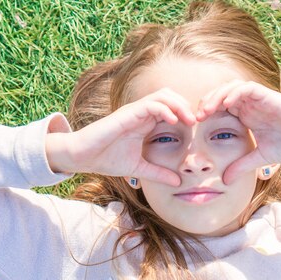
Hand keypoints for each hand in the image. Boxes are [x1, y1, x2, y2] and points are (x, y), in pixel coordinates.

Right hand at [60, 88, 195, 185]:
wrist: (82, 157)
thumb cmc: (106, 158)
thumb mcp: (139, 168)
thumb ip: (158, 173)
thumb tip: (178, 182)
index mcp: (145, 122)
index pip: (171, 108)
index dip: (186, 114)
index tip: (198, 128)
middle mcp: (141, 113)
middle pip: (170, 96)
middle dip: (186, 106)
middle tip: (197, 122)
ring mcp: (134, 111)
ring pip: (162, 96)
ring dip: (179, 105)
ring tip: (189, 120)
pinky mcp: (126, 113)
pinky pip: (150, 104)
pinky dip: (164, 109)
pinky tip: (172, 121)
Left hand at [196, 80, 280, 183]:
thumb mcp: (259, 159)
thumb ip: (241, 166)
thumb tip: (224, 181)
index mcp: (247, 115)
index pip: (221, 107)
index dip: (207, 112)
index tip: (195, 126)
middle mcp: (251, 104)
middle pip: (222, 94)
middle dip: (207, 103)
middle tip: (196, 117)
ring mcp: (260, 99)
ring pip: (232, 88)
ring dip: (217, 96)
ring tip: (206, 110)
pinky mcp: (269, 96)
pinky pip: (248, 88)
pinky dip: (235, 93)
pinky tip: (225, 105)